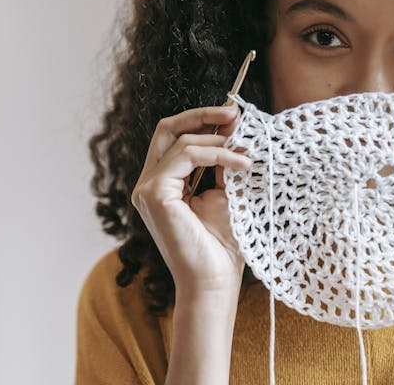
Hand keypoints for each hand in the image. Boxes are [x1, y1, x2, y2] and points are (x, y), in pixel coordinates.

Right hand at [130, 104, 252, 297]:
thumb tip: (234, 128)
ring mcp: (146, 189)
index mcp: (162, 183)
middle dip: (202, 115)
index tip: (235, 117)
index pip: (175, 138)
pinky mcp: (153, 194)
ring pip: (181, 142)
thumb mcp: (225, 193)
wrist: (214, 280)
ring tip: (247, 153)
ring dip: (220, 141)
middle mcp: (149, 183)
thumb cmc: (221, 245)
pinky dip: (217, 154)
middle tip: (234, 113)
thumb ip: (222, 163)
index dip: (203, 122)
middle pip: (167, 129)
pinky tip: (240, 163)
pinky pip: (186, 157)